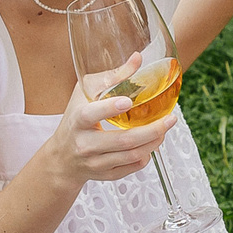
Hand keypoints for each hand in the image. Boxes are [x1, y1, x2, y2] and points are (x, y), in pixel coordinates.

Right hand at [46, 50, 178, 185]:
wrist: (61, 158)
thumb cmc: (75, 119)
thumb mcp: (85, 94)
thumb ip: (112, 77)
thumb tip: (138, 58)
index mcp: (78, 120)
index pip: (91, 114)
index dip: (110, 108)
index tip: (128, 101)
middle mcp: (85, 144)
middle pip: (124, 140)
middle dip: (152, 130)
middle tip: (171, 118)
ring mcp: (96, 162)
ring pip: (133, 155)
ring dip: (155, 141)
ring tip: (165, 128)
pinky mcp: (106, 175)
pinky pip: (133, 167)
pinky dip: (147, 155)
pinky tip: (152, 143)